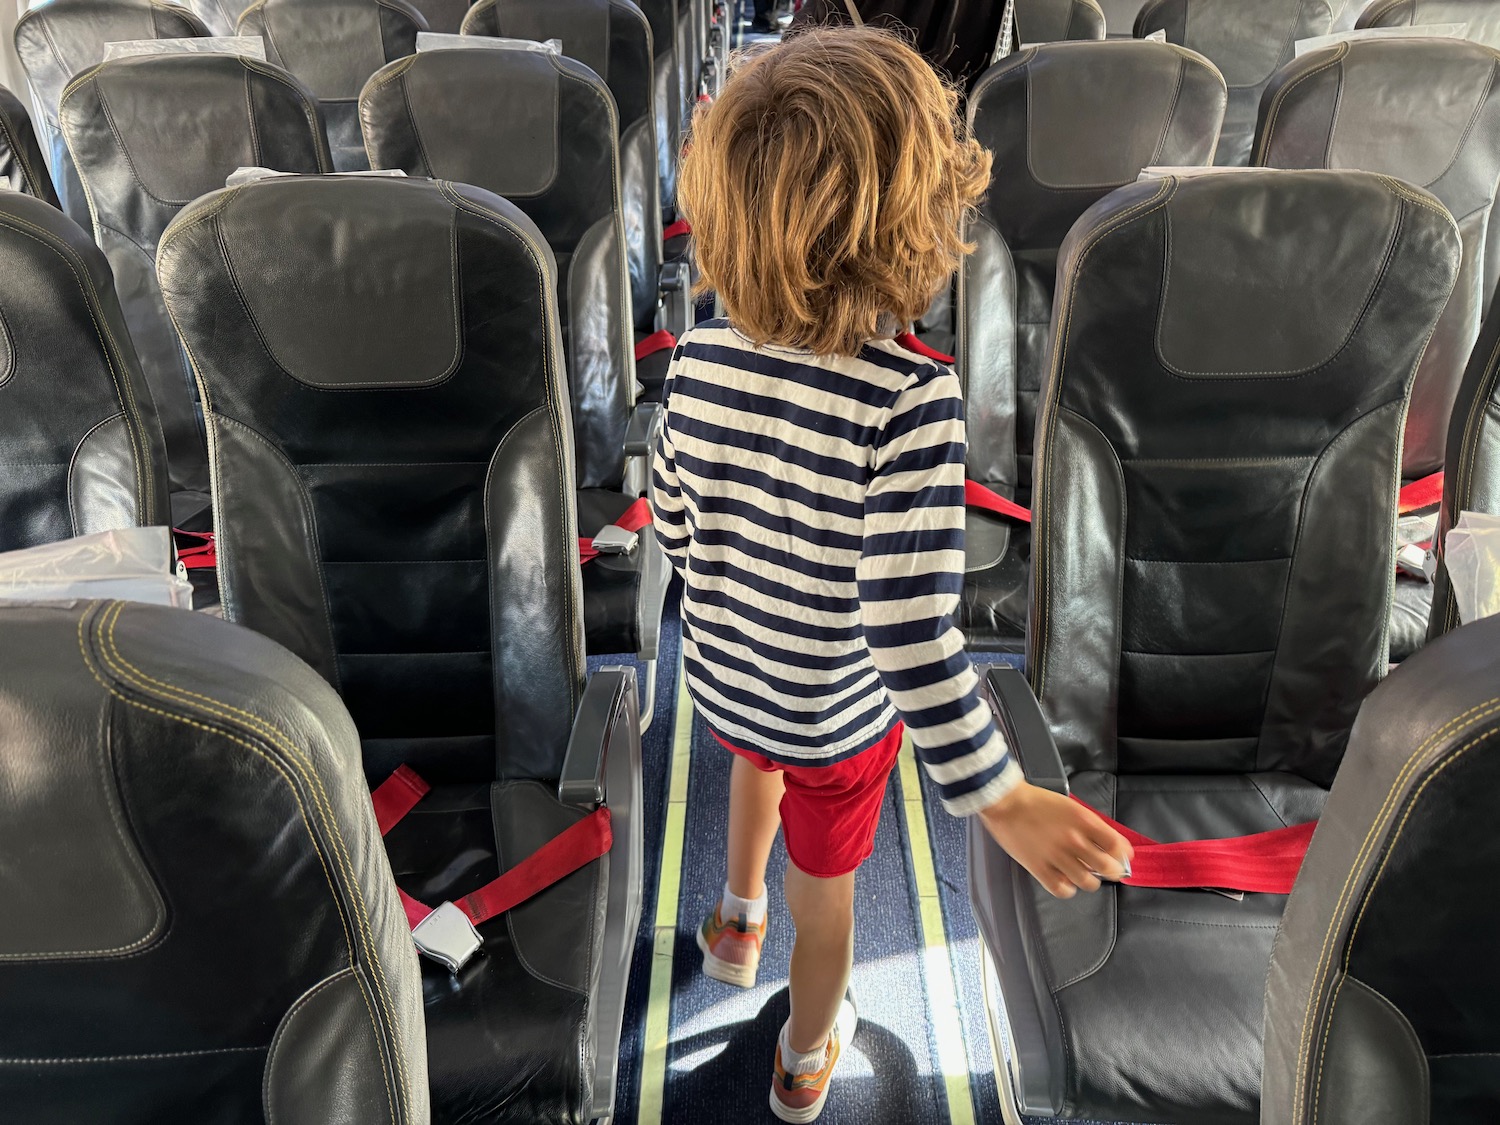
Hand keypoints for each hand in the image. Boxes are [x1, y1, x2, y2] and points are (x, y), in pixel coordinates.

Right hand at [978, 782, 1132, 898]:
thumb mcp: (1070, 806)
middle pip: (1107, 867)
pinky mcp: (1039, 868)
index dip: (1122, 855)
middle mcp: (1074, 840)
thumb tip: (1107, 843)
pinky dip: (1068, 889)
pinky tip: (1065, 882)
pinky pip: (1062, 889)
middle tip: (1107, 871)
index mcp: (1083, 821)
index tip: (1121, 858)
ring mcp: (1057, 856)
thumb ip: (1089, 824)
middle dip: (1112, 872)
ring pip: (1087, 882)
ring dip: (1089, 881)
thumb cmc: (1036, 801)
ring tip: (1084, 876)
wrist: (1005, 802)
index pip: (1116, 845)